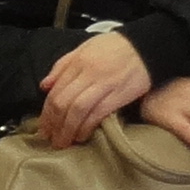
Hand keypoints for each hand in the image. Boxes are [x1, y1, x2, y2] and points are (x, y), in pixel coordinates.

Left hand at [34, 31, 152, 144]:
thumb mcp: (84, 48)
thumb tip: (45, 86)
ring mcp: (104, 84)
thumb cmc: (114, 48)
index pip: (56, 91)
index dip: (46, 112)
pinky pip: (97, 114)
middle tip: (49, 138)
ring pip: (77, 110)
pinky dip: (86, 127)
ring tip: (63, 142)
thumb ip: (63, 66)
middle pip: (63, 102)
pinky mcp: (119, 95)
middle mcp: (88, 73)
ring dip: (67, 129)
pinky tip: (81, 136)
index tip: (43, 127)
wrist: (147, 47)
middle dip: (53, 124)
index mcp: (78, 62)